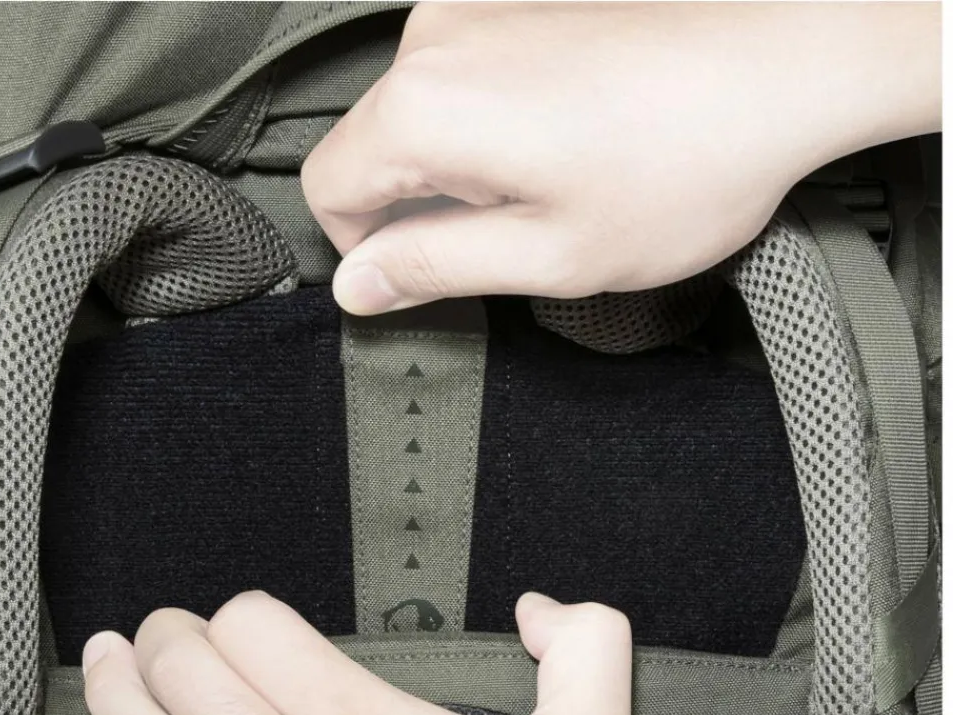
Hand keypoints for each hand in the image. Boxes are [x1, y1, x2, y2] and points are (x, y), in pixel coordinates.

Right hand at [302, 2, 939, 313]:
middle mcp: (435, 37)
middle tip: (515, 233)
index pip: (328, 190)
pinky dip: (494, 120)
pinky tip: (569, 136)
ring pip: (420, 114)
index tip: (433, 270)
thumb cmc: (681, 167)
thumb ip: (433, 270)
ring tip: (557, 180)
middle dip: (421, 206)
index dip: (369, 248)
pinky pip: (465, 75)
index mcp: (425, 108)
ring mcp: (478, 3)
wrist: (787, 60)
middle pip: (371, 147)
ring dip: (464, 164)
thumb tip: (358, 285)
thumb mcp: (547, 255)